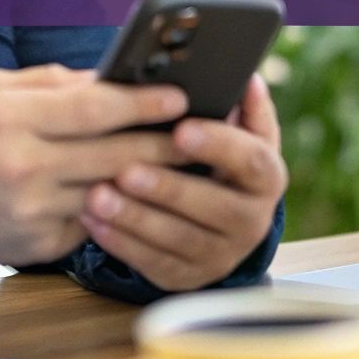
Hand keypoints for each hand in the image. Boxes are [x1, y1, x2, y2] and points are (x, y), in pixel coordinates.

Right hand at [0, 65, 189, 266]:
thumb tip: (108, 80)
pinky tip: (133, 192)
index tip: (179, 95)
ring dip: (150, 177)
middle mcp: (24, 168)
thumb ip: (49, 83)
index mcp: (11, 120)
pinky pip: (91, 220)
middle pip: (116, 153)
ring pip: (112, 190)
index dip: (143, 102)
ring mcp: (33, 213)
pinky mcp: (39, 246)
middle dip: (166, 141)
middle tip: (202, 129)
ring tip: (182, 161)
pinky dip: (111, 204)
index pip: (96, 108)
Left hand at [80, 74, 286, 290]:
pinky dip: (119, 242)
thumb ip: (245, 109)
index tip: (181, 129)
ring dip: (134, 217)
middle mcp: (252, 223)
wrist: (222, 224)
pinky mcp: (187, 276)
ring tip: (96, 194)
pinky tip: (92, 219)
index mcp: (267, 179)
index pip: (253, 161)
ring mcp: (220, 255)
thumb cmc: (223, 164)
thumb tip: (247, 81)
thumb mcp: (241, 136)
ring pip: (177, 240)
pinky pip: (152, 263)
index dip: (219, 145)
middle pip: (213, 207)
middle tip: (125, 169)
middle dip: (167, 188)